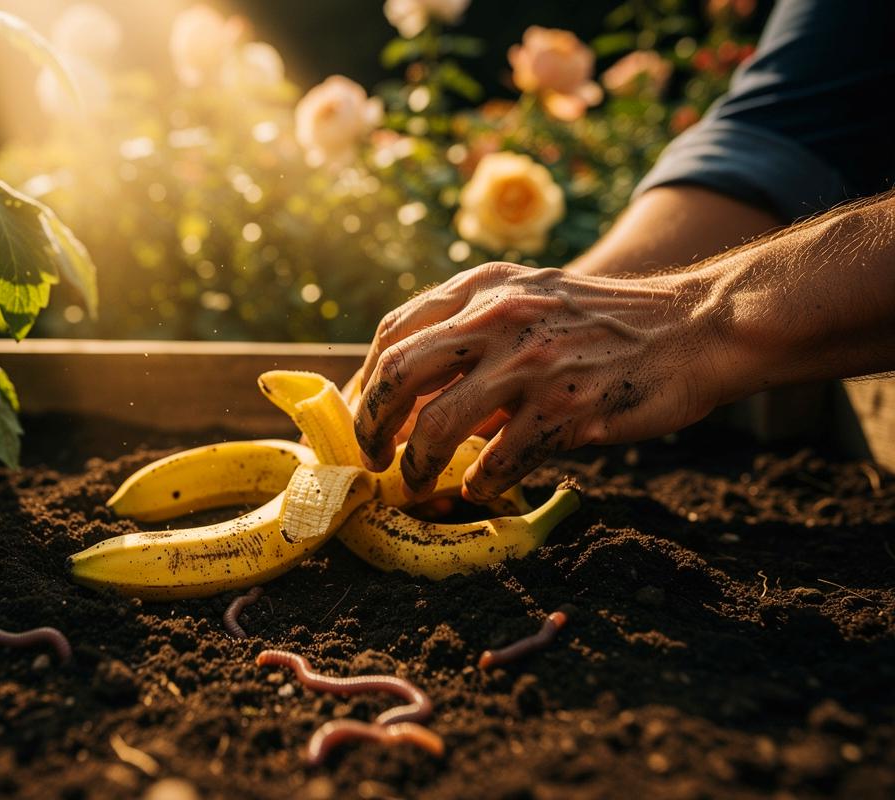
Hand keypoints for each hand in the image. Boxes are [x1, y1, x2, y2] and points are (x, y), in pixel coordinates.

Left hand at [352, 262, 730, 501]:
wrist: (695, 327)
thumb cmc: (603, 322)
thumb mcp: (529, 300)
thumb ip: (471, 333)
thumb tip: (410, 399)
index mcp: (483, 287)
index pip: (394, 333)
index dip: (367, 382)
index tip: (365, 416)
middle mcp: (499, 317)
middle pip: (399, 374)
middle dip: (372, 425)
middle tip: (371, 457)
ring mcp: (532, 363)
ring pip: (440, 426)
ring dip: (417, 466)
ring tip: (415, 484)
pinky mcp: (567, 409)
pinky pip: (499, 460)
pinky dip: (479, 482)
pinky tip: (478, 488)